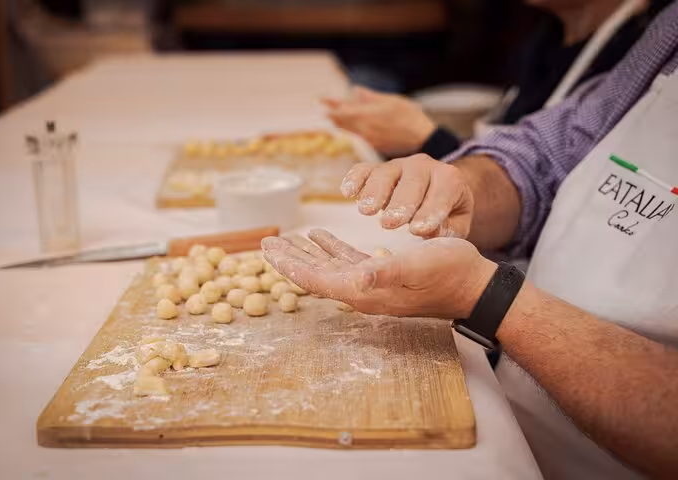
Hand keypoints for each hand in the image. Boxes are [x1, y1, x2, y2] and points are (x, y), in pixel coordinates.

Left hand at [261, 229, 495, 318]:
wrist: (473, 285)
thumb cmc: (448, 273)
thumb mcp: (418, 267)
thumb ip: (386, 273)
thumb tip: (357, 279)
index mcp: (364, 290)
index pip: (316, 280)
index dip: (290, 266)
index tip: (268, 251)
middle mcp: (362, 291)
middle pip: (315, 275)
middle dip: (289, 259)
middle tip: (264, 243)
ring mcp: (371, 284)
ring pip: (327, 268)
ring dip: (304, 253)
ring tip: (283, 240)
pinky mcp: (380, 274)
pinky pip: (346, 261)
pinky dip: (329, 249)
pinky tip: (320, 237)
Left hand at [321, 86, 435, 155]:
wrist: (421, 136)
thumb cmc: (409, 115)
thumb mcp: (390, 100)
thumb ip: (370, 97)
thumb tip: (354, 90)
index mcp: (367, 115)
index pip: (340, 111)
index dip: (328, 106)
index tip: (317, 100)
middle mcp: (364, 129)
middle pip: (341, 121)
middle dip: (330, 113)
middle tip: (319, 105)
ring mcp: (367, 138)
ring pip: (348, 128)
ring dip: (339, 120)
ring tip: (330, 113)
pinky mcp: (373, 143)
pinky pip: (357, 134)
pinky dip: (350, 126)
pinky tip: (349, 123)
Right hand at [341, 154, 474, 237]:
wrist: (438, 188)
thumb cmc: (447, 212)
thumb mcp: (456, 223)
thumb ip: (448, 229)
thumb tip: (429, 232)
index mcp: (450, 179)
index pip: (443, 193)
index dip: (431, 212)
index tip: (417, 230)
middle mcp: (424, 166)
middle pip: (412, 182)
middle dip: (400, 204)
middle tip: (389, 224)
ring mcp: (399, 165)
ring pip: (385, 173)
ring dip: (375, 192)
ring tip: (366, 211)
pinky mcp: (377, 168)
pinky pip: (364, 169)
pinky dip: (355, 179)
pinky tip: (347, 192)